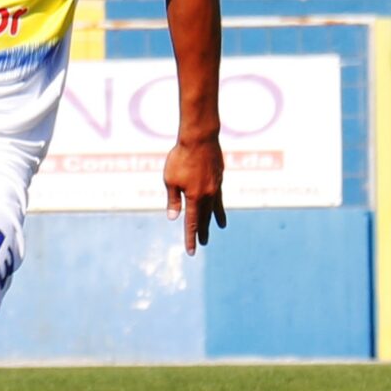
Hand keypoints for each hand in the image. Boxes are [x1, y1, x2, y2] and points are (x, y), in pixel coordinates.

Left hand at [163, 136, 226, 253]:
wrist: (200, 138)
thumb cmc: (181, 158)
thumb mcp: (170, 180)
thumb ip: (173, 199)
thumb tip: (173, 217)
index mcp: (194, 198)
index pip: (191, 223)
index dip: (190, 238)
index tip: (191, 252)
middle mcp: (207, 195)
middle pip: (204, 218)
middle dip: (202, 231)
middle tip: (203, 243)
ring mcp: (216, 186)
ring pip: (214, 208)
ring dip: (213, 220)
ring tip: (219, 228)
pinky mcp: (219, 177)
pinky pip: (220, 196)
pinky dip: (220, 204)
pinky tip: (219, 206)